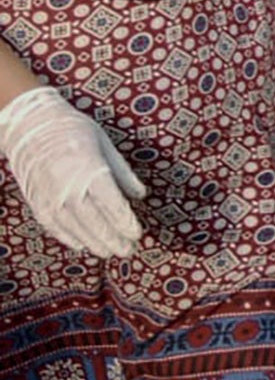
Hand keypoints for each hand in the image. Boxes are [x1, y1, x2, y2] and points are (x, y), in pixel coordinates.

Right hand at [0, 85, 145, 257]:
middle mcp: (70, 189)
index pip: (113, 205)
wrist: (30, 126)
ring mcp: (51, 198)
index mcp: (92, 172)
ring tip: (110, 253)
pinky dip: (68, 238)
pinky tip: (81, 246)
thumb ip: (123, 173)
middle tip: (128, 251)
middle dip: (113, 239)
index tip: (138, 234)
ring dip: (93, 243)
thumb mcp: (105, 144)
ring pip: (75, 229)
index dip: (126, 223)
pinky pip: (54, 226)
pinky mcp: (36, 202)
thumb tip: (140, 195)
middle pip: (95, 222)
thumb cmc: (73, 131)